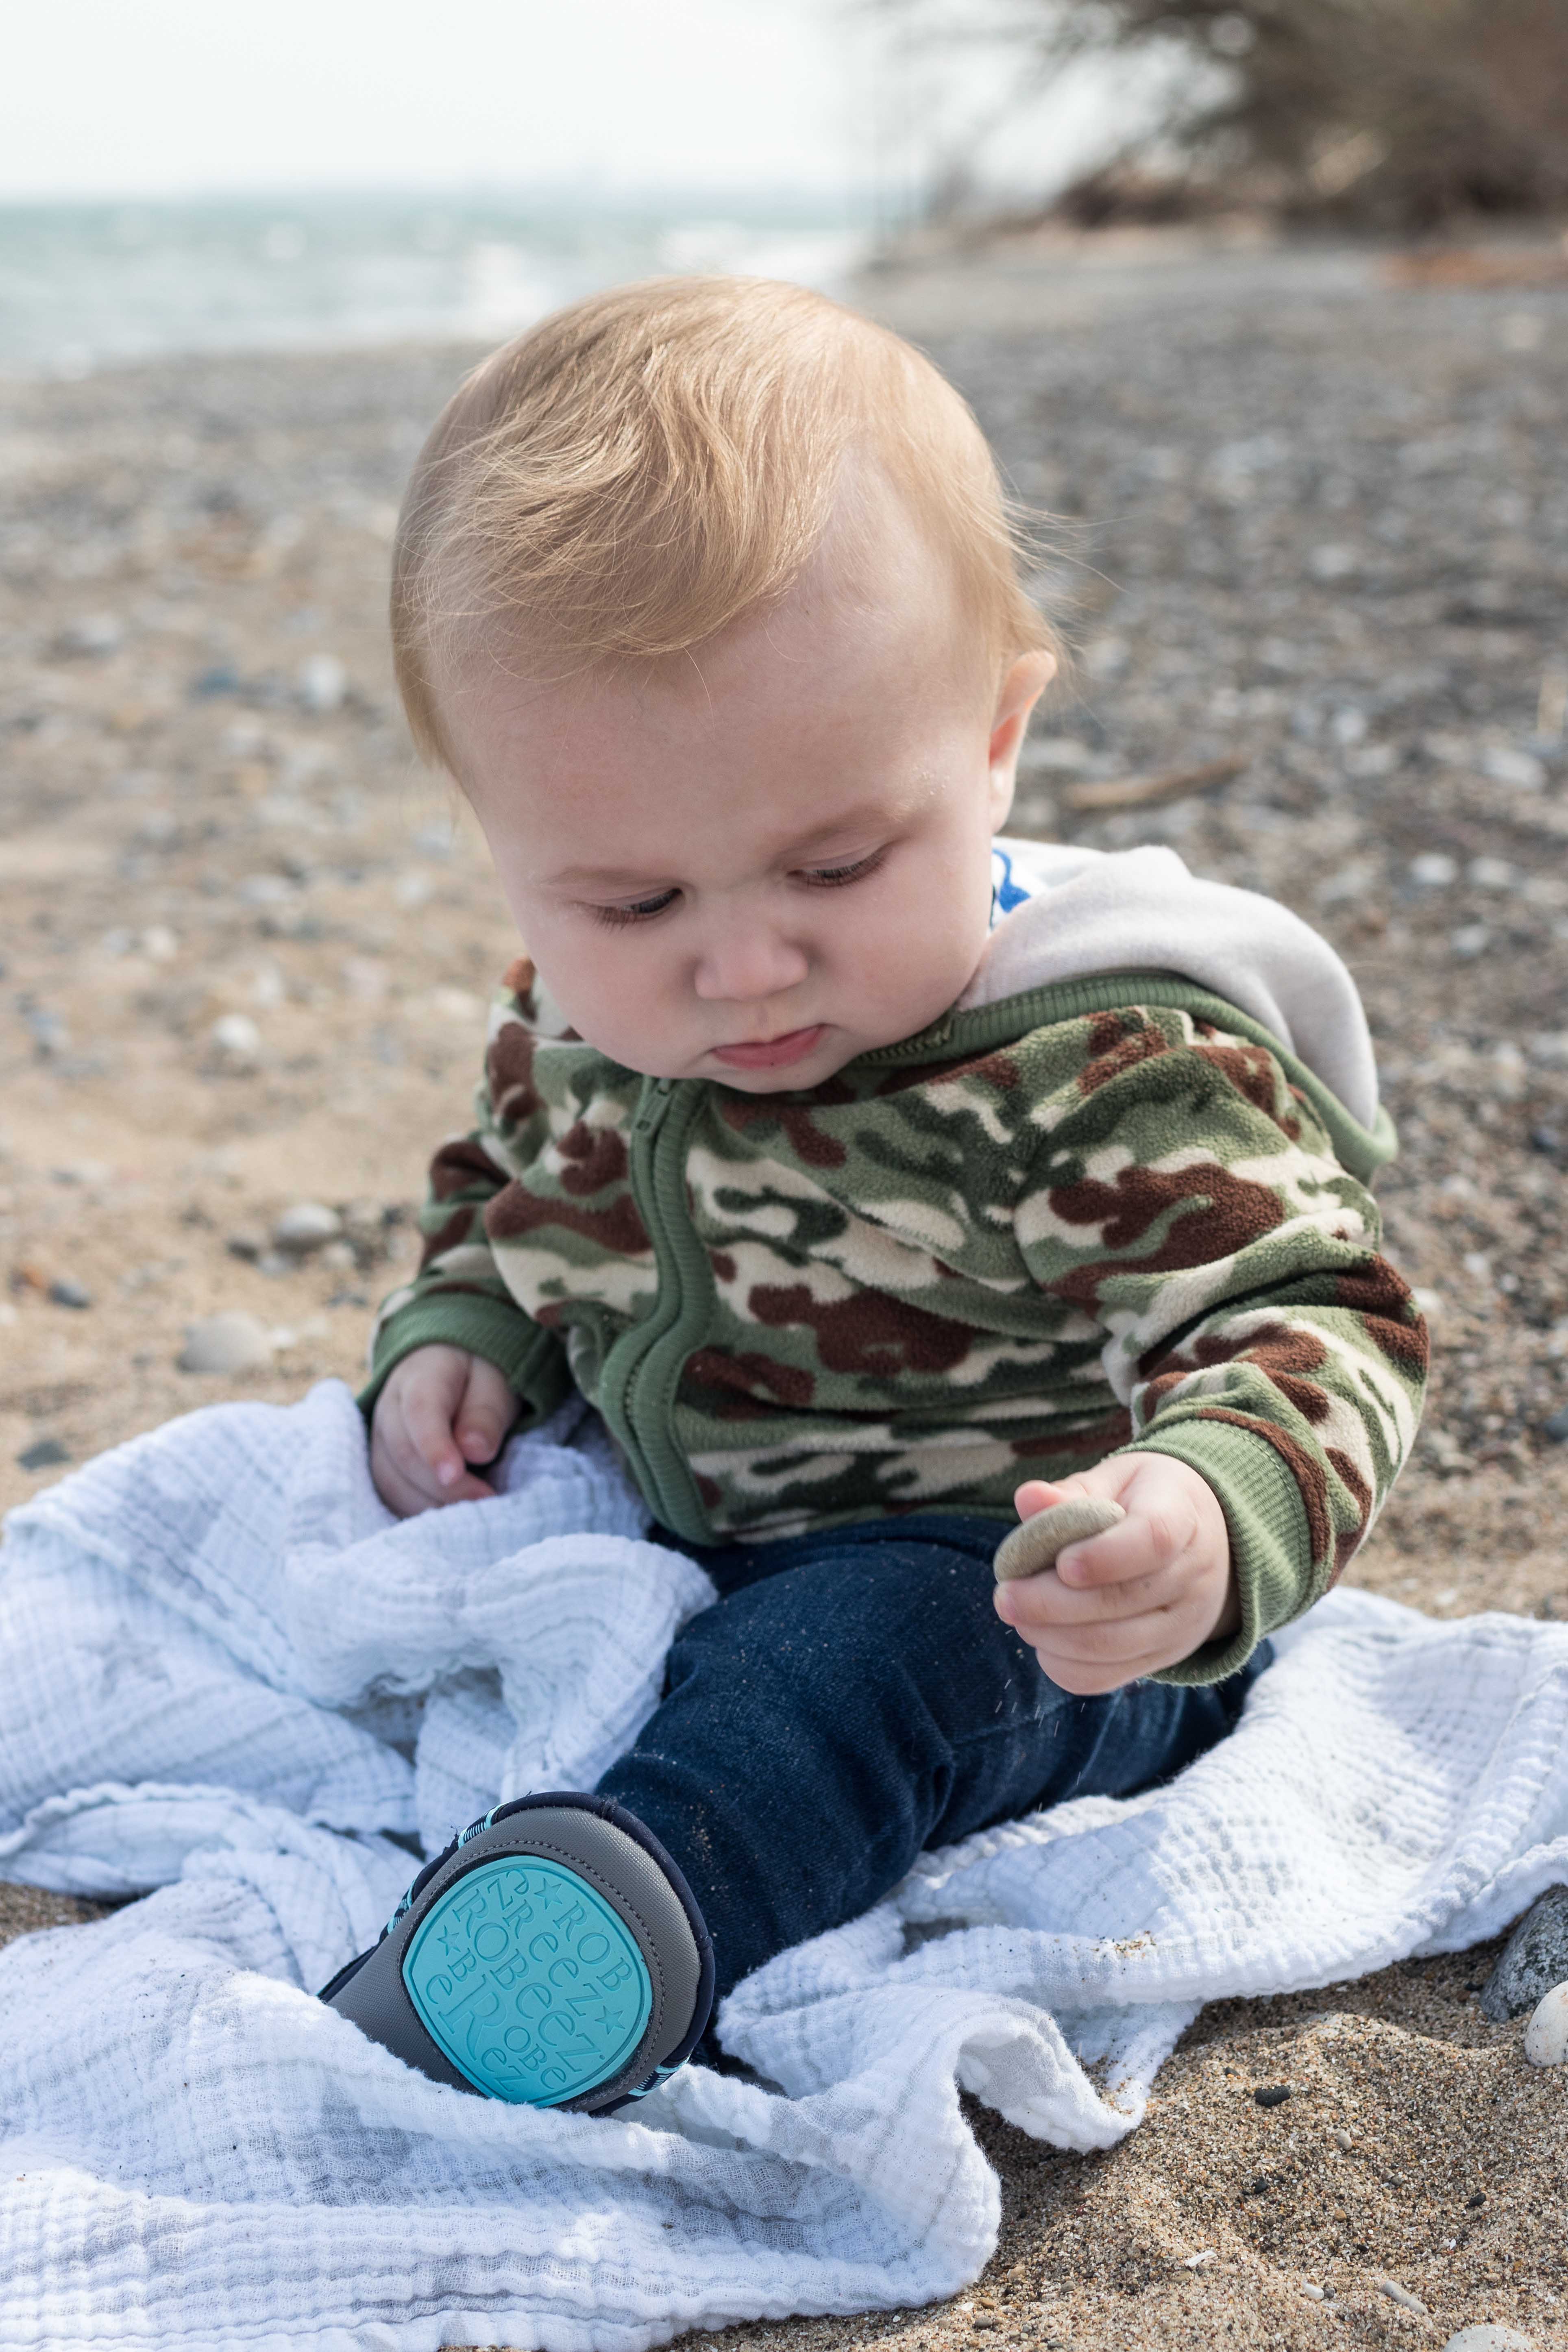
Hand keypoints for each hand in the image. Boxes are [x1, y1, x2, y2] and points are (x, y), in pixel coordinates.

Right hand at [370, 1345, 516, 1517]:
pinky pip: (392, 1496)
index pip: (420, 1412)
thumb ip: (485, 1414)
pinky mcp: (383, 1466)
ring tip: (472, 1512)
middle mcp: (389, 1409)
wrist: (452, 1375)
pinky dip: (420, 1511)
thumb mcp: (494, 1385)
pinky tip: (450, 1516)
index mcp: (420, 1377)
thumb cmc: (477, 1381)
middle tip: (486, 1499)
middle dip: (445, 1486)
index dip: (434, 1447)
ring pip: (392, 1482)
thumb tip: (475, 1451)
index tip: (455, 1474)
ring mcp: (380, 1440)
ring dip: (432, 1504)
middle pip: (404, 1454)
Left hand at [992, 1453, 1238, 1693]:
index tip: (1060, 1564)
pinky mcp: (1162, 1658)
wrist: (1203, 1544)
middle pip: (1124, 1601)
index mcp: (1183, 1517)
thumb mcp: (1118, 1480)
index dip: (1103, 1556)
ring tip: (1016, 1612)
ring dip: (1051, 1635)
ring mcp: (1181, 1625)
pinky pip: (1108, 1677)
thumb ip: (1073, 1492)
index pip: (1154, 1539)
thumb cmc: (1145, 1502)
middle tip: (1005, 1596)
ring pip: (1113, 1646)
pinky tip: (1041, 1639)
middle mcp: (1192, 1577)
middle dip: (1051, 1603)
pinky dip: (1064, 1665)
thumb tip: (1027, 1498)